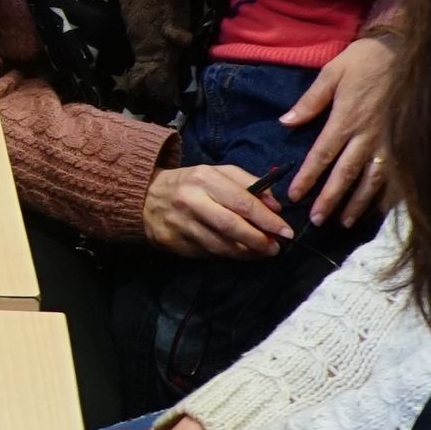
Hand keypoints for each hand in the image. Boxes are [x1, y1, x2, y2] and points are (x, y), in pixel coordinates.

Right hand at [144, 160, 292, 258]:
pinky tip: (240, 254)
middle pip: (231, 226)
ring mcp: (181, 223)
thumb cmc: (190, 184)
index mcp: (205, 178)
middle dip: (258, 240)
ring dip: (246, 252)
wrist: (145, 197)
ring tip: (262, 252)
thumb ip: (248, 184)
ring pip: (220, 245)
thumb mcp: (217, 173)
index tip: (285, 231)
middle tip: (275, 248)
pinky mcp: (174, 242)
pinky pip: (207, 253)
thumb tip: (275, 205)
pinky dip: (228, 256)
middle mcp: (192, 201)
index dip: (267, 219)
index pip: (242, 201)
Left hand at [277, 33, 396, 226]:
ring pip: (371, 180)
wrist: (405, 51)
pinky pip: (395, 174)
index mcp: (345, 119)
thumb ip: (310, 101)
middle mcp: (367, 136)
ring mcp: (389, 142)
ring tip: (345, 222)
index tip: (295, 196)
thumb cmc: (365, 60)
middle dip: (330, 200)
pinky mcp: (405, 142)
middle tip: (316, 221)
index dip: (308, 178)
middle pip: (346, 174)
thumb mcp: (332, 73)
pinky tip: (378, 208)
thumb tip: (286, 122)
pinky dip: (386, 195)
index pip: (322, 156)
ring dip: (357, 203)